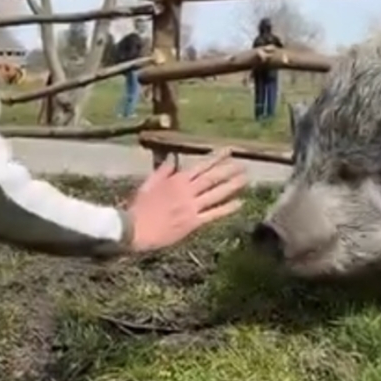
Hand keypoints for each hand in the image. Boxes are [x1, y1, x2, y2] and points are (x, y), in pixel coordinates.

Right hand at [127, 149, 247, 251]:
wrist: (134, 230)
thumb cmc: (139, 208)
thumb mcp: (148, 185)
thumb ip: (162, 171)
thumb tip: (172, 159)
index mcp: (176, 181)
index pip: (201, 166)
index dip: (216, 158)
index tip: (229, 151)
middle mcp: (187, 192)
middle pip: (212, 178)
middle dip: (228, 170)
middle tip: (243, 164)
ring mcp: (191, 207)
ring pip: (216, 194)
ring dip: (232, 185)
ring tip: (246, 179)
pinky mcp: (193, 223)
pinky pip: (213, 214)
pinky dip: (227, 208)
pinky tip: (239, 203)